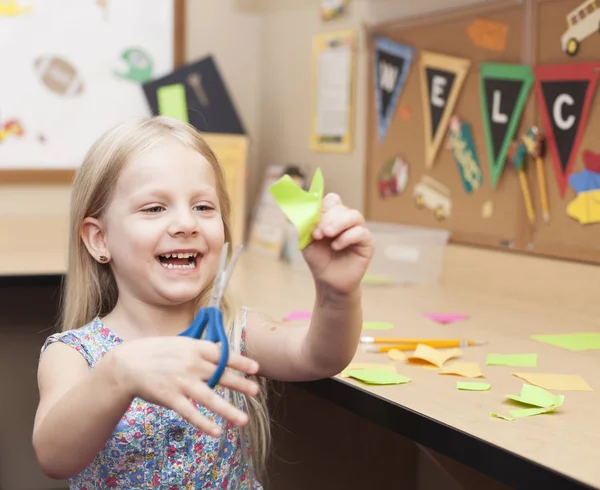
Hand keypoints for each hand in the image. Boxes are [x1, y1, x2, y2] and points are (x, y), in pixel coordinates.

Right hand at [110, 337, 259, 436]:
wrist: (127, 364)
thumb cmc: (156, 352)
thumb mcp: (180, 343)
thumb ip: (200, 349)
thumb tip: (222, 351)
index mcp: (195, 347)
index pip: (223, 354)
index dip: (240, 361)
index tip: (256, 368)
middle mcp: (191, 364)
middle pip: (221, 375)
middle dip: (240, 384)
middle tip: (256, 391)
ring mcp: (181, 382)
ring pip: (210, 398)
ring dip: (228, 410)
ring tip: (244, 419)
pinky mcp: (170, 398)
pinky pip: (190, 413)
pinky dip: (204, 423)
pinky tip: (216, 431)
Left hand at [303, 193, 373, 295]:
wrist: (328, 281)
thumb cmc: (318, 259)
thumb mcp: (306, 241)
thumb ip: (306, 224)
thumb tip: (307, 210)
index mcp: (332, 217)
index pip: (332, 200)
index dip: (322, 208)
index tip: (312, 222)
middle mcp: (346, 221)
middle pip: (341, 207)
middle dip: (327, 219)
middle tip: (318, 233)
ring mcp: (358, 230)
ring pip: (354, 215)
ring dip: (338, 223)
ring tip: (327, 235)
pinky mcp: (367, 242)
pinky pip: (360, 232)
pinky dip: (347, 237)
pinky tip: (336, 246)